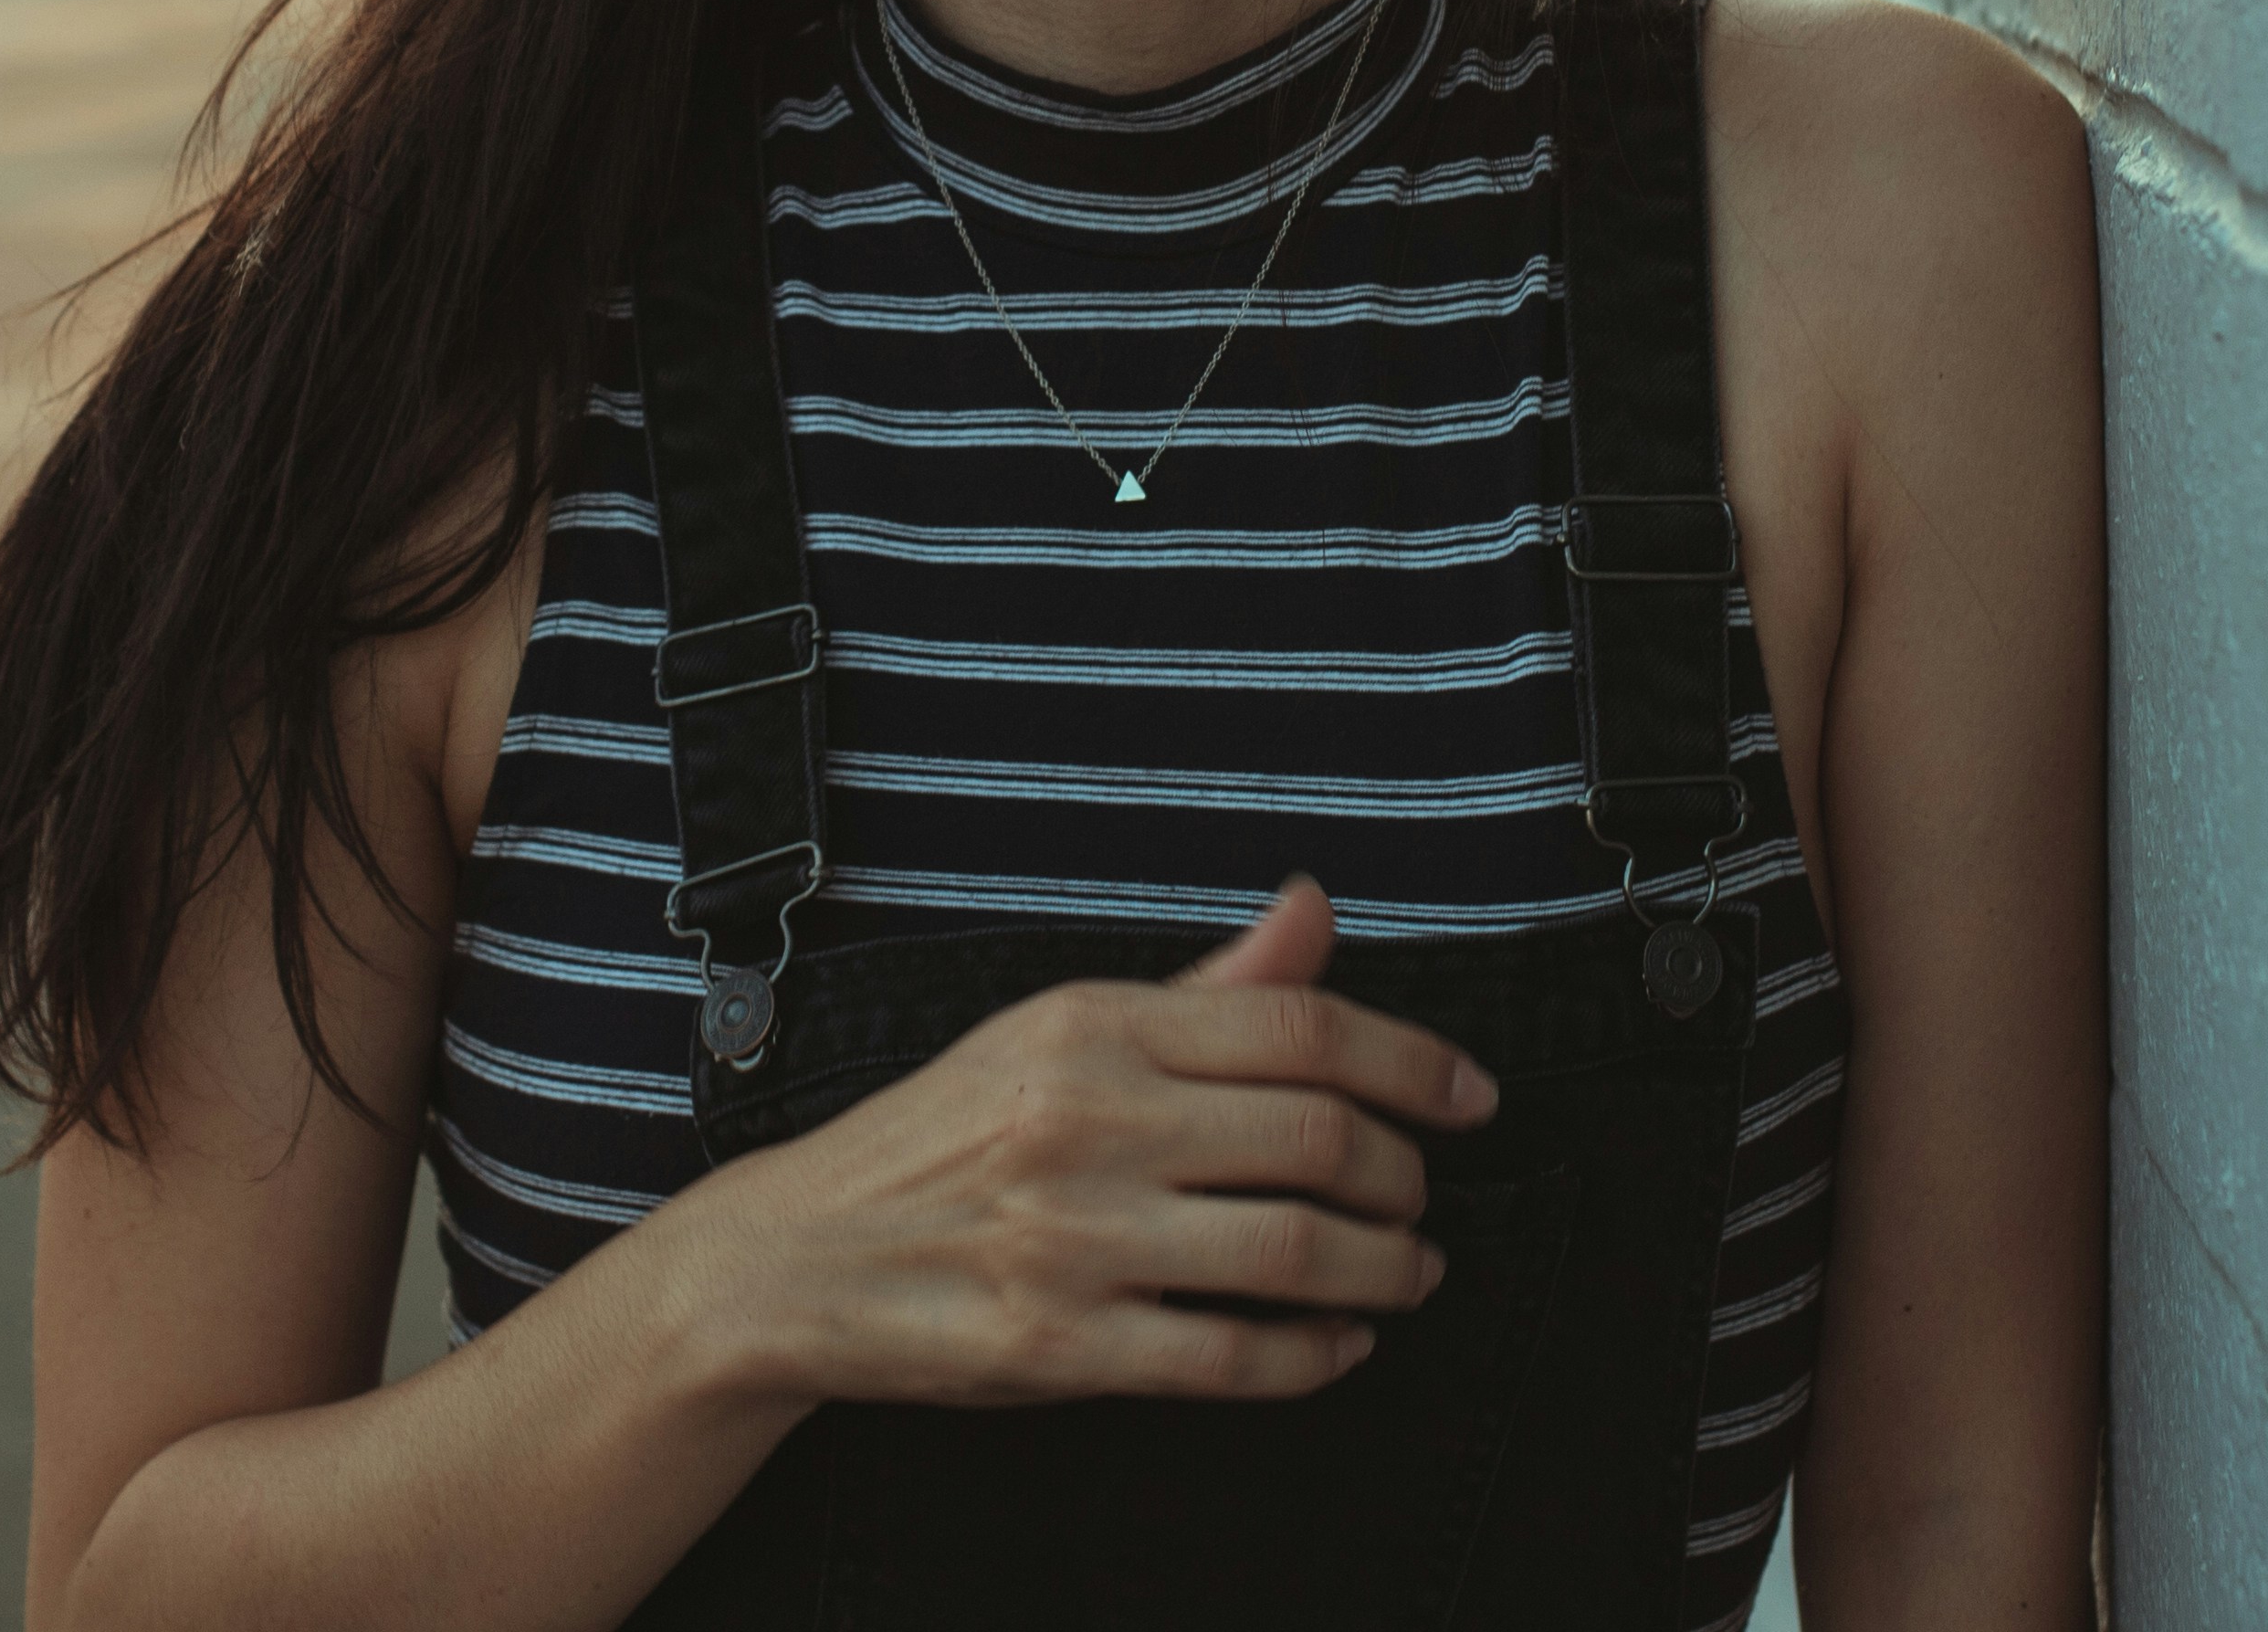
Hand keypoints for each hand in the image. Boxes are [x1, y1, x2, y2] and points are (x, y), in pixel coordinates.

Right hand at [649, 877, 1499, 1412]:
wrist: (795, 1256)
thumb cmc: (939, 1138)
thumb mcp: (1055, 1032)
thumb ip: (1201, 987)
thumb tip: (1315, 910)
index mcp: (1090, 1026)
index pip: (1299, 1027)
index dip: (1413, 1061)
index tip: (1471, 1094)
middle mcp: (1087, 1122)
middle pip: (1315, 1137)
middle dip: (1402, 1175)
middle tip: (1420, 1194)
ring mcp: (1073, 1240)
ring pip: (1291, 1252)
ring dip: (1382, 1267)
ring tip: (1406, 1270)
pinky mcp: (1059, 1348)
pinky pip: (1231, 1358)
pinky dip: (1313, 1355)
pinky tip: (1339, 1344)